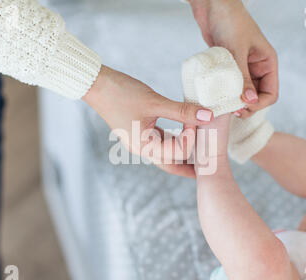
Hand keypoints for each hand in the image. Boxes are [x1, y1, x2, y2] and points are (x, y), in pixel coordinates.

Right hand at [83, 65, 213, 177]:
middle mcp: (142, 148)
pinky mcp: (140, 131)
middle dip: (189, 167)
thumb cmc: (121, 93)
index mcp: (144, 146)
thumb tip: (208, 115)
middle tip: (209, 168)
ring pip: (166, 153)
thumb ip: (182, 110)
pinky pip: (161, 140)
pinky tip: (185, 134)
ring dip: (183, 152)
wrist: (96, 85)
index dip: (191, 136)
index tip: (198, 118)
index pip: (177, 151)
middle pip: (171, 163)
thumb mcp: (154, 101)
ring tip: (201, 153)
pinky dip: (174, 138)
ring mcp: (140, 140)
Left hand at [189, 0, 278, 117]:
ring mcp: (243, 69)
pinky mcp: (229, 68)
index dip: (259, 104)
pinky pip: (231, 87)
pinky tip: (217, 97)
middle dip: (246, 107)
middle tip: (231, 110)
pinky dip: (225, 94)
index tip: (243, 107)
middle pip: (257, 98)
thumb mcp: (237, 50)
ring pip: (243, 94)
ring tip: (223, 105)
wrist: (213, 6)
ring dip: (235, 102)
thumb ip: (244, 76)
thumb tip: (249, 101)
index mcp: (267, 63)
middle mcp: (257, 68)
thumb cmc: (230, 21)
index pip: (271, 93)